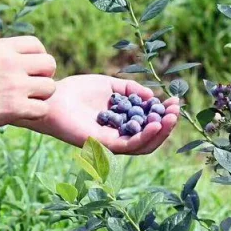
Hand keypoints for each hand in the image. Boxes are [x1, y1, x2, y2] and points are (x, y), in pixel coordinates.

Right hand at [0, 36, 56, 131]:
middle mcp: (12, 63)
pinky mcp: (16, 107)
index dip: (38, 56)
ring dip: (42, 95)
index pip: (37, 44)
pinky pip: (43, 109)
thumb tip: (33, 56)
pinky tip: (25, 112)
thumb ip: (8, 53)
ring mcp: (15, 86)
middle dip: (45, 75)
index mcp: (2, 47)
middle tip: (34, 84)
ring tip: (28, 99)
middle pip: (50, 64)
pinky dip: (37, 112)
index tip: (31, 68)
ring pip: (50, 87)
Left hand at [22, 75, 180, 154]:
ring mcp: (113, 142)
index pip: (149, 123)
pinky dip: (145, 136)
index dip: (164, 114)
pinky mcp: (105, 145)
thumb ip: (132, 90)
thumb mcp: (110, 86)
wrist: (55, 97)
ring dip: (161, 132)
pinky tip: (155, 123)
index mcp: (122, 122)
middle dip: (167, 124)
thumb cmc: (78, 91)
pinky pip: (130, 145)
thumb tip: (152, 97)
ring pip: (144, 144)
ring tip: (170, 117)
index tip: (175, 101)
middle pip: (151, 137)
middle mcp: (120, 135)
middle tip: (176, 111)